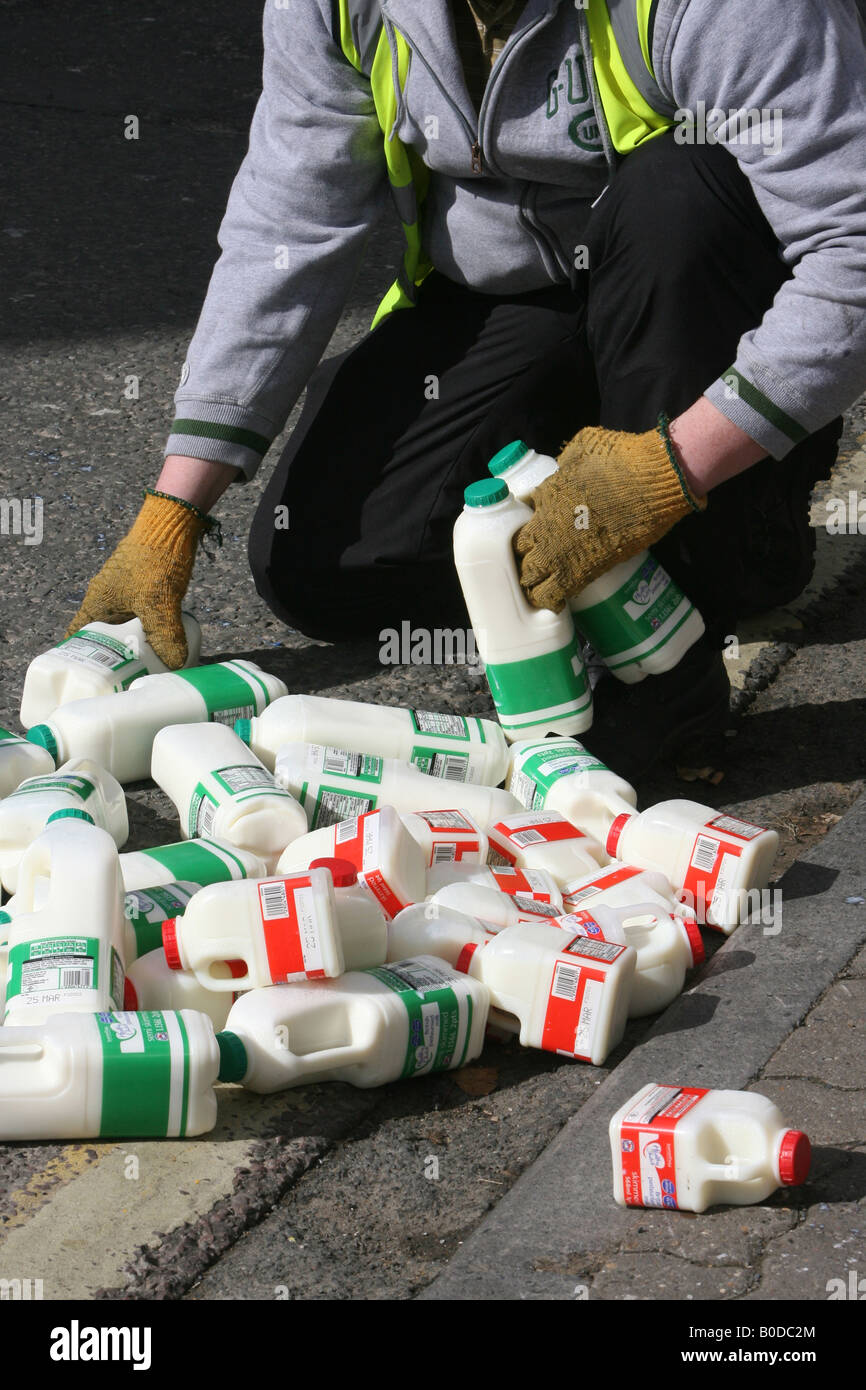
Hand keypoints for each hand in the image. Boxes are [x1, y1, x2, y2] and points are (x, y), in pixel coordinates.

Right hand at [65, 490, 217, 667]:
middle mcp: (107, 600)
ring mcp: (126, 595)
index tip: (96, 677)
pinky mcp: (145, 590)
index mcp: (97, 603)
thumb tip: (174, 664)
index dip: (83, 658)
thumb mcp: (159, 602)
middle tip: (130, 680)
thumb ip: (164, 634)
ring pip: (128, 629)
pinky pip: (144, 618)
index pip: (79, 637)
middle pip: (106, 638)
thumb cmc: (155, 557)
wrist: (173, 522)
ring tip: (151, 668)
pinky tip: (166, 645)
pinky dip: (152, 633)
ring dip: (138, 646)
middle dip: (117, 658)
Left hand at [514, 417, 706, 611]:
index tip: (533, 538)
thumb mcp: (582, 447)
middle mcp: (545, 525)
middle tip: (537, 564)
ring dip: (534, 583)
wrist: (655, 479)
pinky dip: (551, 601)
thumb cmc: (624, 456)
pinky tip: (555, 604)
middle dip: (524, 559)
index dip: (524, 532)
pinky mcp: (583, 570)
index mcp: (543, 495)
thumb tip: (562, 467)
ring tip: (543, 587)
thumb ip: (565, 462)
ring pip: (530, 578)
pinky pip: (554, 594)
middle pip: (518, 552)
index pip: (517, 522)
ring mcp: (561, 550)